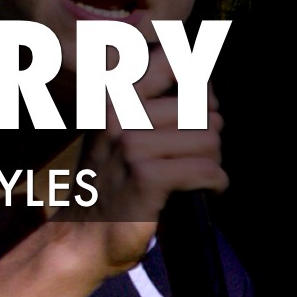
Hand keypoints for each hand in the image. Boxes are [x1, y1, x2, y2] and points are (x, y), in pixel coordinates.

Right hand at [58, 45, 227, 276]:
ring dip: (213, 160)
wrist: (80, 236)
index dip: (200, 85)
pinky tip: (207, 190)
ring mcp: (131, 143)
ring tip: (199, 174)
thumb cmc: (109, 182)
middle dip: (210, 133)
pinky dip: (216, 183)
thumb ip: (150, 102)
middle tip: (198, 155)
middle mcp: (119, 111)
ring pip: (209, 138)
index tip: (202, 110)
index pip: (173, 60)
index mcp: (113, 94)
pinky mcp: (146, 176)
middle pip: (202, 107)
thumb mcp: (117, 130)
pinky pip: (207, 170)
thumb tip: (209, 87)